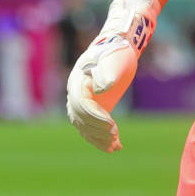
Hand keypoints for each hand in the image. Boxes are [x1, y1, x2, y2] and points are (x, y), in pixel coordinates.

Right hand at [66, 36, 137, 151]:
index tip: (113, 127)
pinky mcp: (93, 107)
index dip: (96, 118)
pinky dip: (101, 138)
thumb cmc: (116, 52)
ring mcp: (83, 102)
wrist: (118, 48)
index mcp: (78, 83)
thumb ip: (107, 73)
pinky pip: (91, 127)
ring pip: (85, 126)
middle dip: (97, 130)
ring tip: (114, 147)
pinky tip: (116, 146)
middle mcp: (76, 94)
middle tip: (115, 137)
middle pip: (81, 119)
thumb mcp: (113, 60)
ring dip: (98, 138)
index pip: (82, 106)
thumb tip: (102, 90)